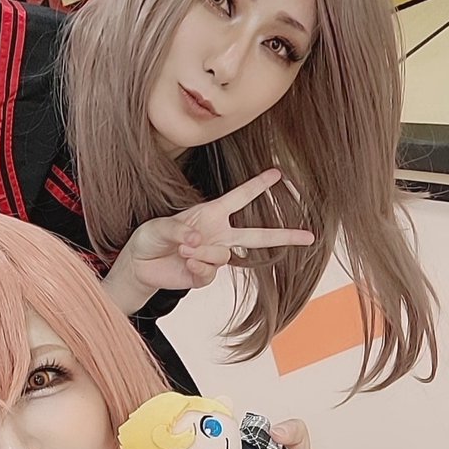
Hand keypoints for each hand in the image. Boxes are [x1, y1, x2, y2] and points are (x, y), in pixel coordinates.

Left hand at [112, 169, 313, 303]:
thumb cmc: (149, 237)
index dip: (258, 185)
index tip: (279, 173)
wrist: (138, 264)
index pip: (240, 197)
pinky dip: (198, 266)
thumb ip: (178, 230)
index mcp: (211, 214)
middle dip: (285, 235)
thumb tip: (196, 241)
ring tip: (183, 249)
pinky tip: (186, 261)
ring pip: (224, 256)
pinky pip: (210, 273)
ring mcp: (212, 256)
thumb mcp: (159, 227)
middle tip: (309, 236)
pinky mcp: (203, 275)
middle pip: (258, 235)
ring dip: (203, 252)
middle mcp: (217, 234)